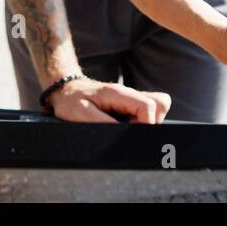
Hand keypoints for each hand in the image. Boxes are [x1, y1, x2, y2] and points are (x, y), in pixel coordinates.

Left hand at [47, 77, 171, 123]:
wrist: (66, 90)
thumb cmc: (71, 101)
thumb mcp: (81, 114)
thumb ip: (103, 123)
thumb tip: (123, 134)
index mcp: (119, 93)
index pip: (149, 105)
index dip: (147, 124)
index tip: (134, 135)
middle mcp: (129, 93)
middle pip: (159, 104)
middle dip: (149, 123)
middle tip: (128, 130)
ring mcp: (131, 97)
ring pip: (158, 106)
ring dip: (148, 121)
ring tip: (127, 128)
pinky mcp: (131, 103)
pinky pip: (149, 109)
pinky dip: (144, 120)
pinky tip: (128, 125)